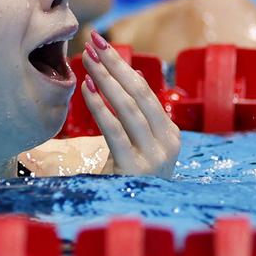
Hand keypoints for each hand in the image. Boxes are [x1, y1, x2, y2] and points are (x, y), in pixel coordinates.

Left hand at [82, 31, 180, 177]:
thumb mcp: (136, 142)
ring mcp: (153, 156)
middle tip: (93, 43)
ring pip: (129, 108)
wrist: (126, 213)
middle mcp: (167, 142)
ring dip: (106, 80)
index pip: (145, 91)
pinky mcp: (134, 168)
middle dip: (114, 66)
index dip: (122, 66)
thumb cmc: (126, 173)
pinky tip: (86, 89)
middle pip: (139, 94)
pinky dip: (100, 107)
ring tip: (88, 60)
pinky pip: (114, 130)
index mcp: (169, 133)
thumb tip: (124, 74)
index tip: (102, 45)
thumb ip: (134, 113)